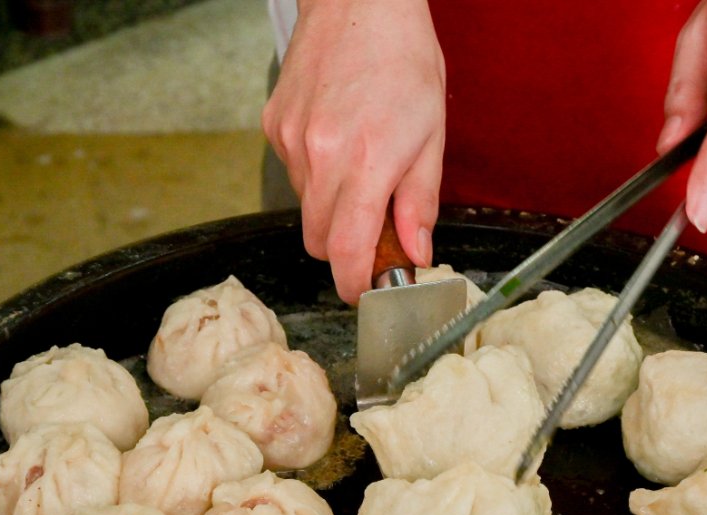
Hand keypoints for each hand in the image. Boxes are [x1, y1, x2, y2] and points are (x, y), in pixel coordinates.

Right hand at [262, 0, 445, 302]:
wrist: (359, 2)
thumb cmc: (403, 60)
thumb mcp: (431, 134)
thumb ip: (420, 202)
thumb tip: (416, 252)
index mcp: (367, 163)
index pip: (346, 252)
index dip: (353, 285)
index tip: (364, 293)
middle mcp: (322, 156)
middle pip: (318, 242)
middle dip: (344, 249)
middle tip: (374, 233)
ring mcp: (292, 141)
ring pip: (305, 209)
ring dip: (331, 209)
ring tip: (360, 167)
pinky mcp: (275, 126)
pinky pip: (294, 174)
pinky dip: (315, 175)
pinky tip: (338, 140)